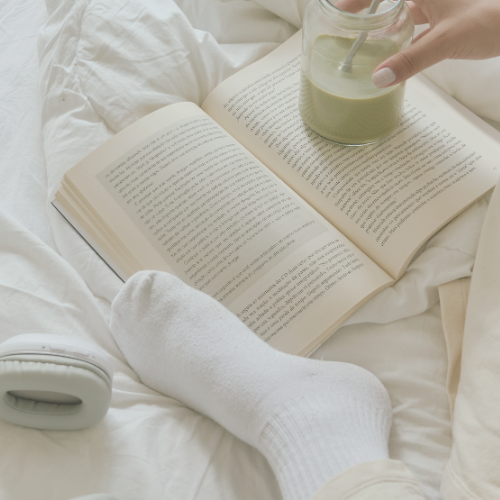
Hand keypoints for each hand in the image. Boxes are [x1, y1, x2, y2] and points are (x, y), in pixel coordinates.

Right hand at [336, 0, 499, 87]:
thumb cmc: (490, 20)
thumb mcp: (445, 40)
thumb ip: (410, 60)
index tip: (338, 9)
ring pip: (400, 10)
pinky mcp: (442, 17)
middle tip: (344, 23)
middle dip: (365, 8)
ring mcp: (435, 4)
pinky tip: (390, 50)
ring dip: (382, 22)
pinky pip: (413, 22)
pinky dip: (399, 34)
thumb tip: (378, 78)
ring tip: (361, 38)